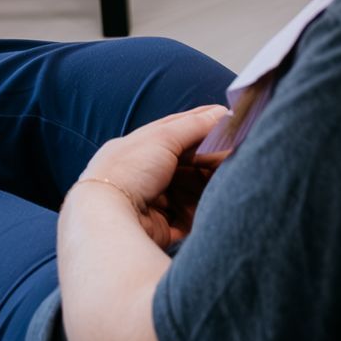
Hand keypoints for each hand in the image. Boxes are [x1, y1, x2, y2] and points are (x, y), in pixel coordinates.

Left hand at [77, 105, 230, 251]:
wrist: (106, 219)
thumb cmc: (128, 171)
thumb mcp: (163, 137)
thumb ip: (194, 124)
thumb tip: (223, 112)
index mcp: (138, 149)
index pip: (175, 132)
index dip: (203, 126)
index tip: (230, 121)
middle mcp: (142, 175)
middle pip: (185, 164)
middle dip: (209, 159)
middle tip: (233, 154)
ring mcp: (150, 203)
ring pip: (188, 191)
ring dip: (207, 186)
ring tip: (226, 179)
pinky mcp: (158, 228)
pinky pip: (186, 218)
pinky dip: (200, 212)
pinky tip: (214, 204)